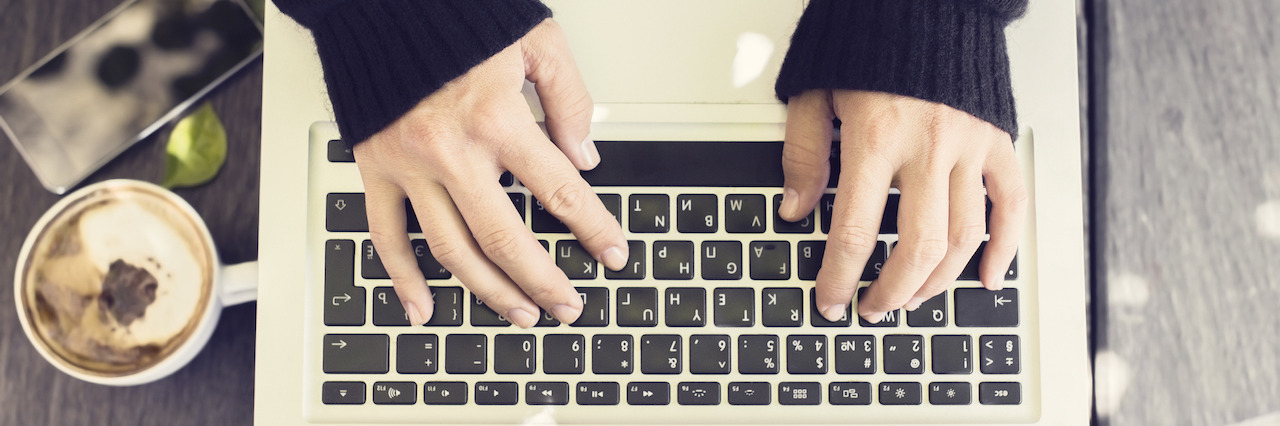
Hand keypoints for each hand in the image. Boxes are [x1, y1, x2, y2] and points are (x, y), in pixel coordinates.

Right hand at [353, 20, 627, 327]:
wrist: (381, 1)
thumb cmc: (458, 16)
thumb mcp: (535, 40)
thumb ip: (568, 99)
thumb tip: (585, 158)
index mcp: (496, 118)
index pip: (560, 191)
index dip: (593, 229)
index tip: (613, 255)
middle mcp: (450, 151)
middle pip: (505, 238)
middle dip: (543, 281)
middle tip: (568, 305)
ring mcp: (408, 165)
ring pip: (451, 250)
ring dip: (489, 291)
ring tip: (519, 314)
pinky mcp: (374, 167)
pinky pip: (385, 235)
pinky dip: (403, 278)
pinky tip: (423, 307)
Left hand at [778, 90, 1026, 322]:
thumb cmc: (865, 38)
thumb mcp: (814, 92)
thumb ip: (803, 154)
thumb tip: (795, 210)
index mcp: (877, 136)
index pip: (856, 230)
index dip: (840, 276)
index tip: (830, 299)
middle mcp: (928, 146)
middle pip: (918, 246)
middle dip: (892, 290)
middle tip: (871, 309)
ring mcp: (969, 145)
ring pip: (964, 235)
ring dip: (937, 280)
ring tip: (911, 298)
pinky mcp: (997, 139)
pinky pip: (1011, 203)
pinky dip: (1004, 247)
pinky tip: (986, 278)